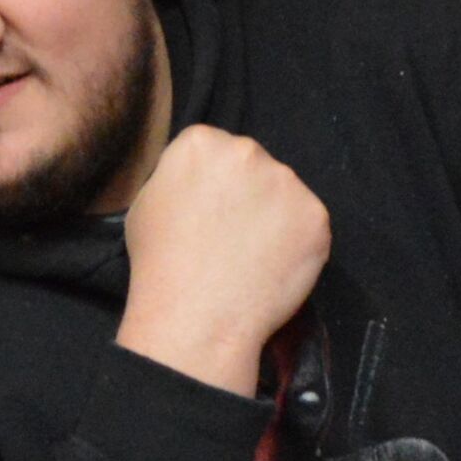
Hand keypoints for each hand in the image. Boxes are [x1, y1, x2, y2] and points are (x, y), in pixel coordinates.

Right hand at [117, 126, 329, 394]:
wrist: (197, 318)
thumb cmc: (160, 265)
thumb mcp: (144, 205)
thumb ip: (177, 180)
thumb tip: (199, 184)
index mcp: (200, 142)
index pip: (212, 148)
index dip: (210, 182)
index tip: (206, 210)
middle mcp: (247, 150)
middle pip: (251, 164)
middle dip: (246, 191)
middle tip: (231, 235)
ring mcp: (287, 182)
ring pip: (283, 193)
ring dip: (273, 216)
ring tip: (251, 257)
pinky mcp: (316, 216)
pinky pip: (307, 224)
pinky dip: (296, 244)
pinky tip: (272, 267)